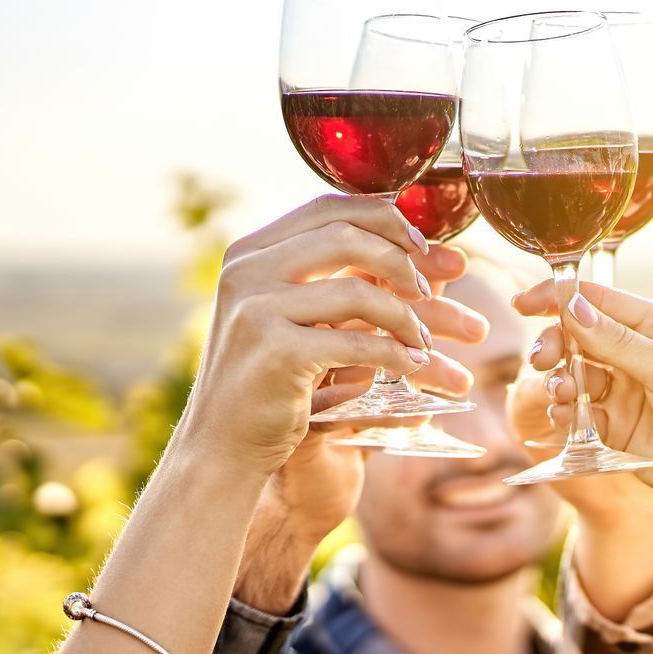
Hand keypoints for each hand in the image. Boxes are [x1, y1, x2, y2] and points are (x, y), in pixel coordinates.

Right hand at [176, 195, 483, 479]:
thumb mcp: (292, 315)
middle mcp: (246, 271)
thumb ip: (334, 277)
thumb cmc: (268, 379)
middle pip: (346, 237)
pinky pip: (357, 343)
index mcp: (250, 252)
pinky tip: (413, 365)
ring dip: (405, 317)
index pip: (328, 208)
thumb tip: (419, 244)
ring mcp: (257, 309)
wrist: (223, 444)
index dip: (385, 219)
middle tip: (430, 292)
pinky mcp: (277, 352)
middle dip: (402, 262)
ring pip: (357, 292)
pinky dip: (395, 354)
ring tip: (425, 342)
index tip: (425, 245)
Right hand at [511, 281, 652, 524]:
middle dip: (556, 344)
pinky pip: (581, 412)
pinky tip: (567, 417)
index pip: (601, 300)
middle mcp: (640, 353)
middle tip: (544, 360)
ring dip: (562, 380)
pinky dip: (568, 412)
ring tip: (562, 393)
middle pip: (581, 336)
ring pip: (576, 374)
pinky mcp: (618, 425)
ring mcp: (627, 390)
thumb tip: (574, 306)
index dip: (561, 298)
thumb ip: (620, 341)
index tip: (525, 303)